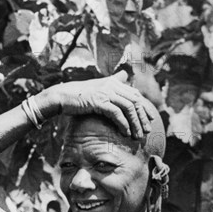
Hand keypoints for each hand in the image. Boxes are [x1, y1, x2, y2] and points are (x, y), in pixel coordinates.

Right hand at [38, 71, 155, 138]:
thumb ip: (112, 84)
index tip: (150, 119)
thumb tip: (125, 76)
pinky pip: (117, 113)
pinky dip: (123, 124)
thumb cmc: (79, 96)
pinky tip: (125, 133)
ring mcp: (105, 92)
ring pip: (128, 108)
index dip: (144, 107)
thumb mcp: (97, 88)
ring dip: (135, 123)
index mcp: (113, 82)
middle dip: (143, 117)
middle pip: (135, 101)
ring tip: (138, 135)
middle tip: (147, 130)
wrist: (62, 96)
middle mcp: (111, 85)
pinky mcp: (99, 101)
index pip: (135, 94)